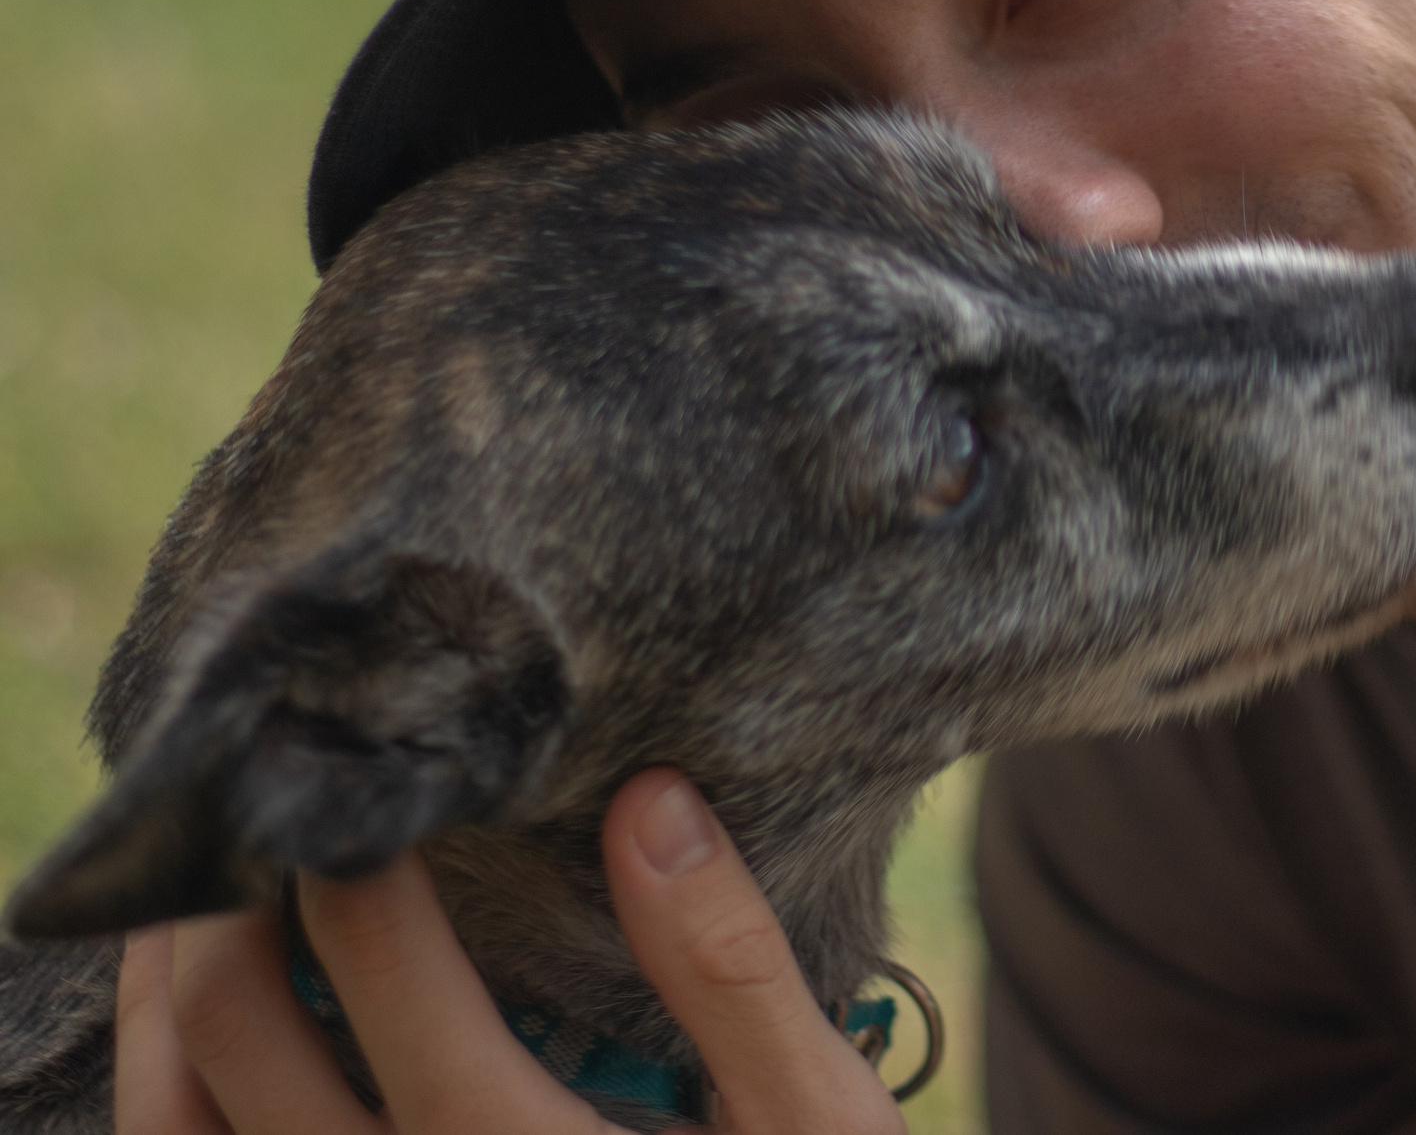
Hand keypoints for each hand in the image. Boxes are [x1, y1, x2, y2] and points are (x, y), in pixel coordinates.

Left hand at [115, 768, 906, 1134]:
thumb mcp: (815, 1122)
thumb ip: (735, 970)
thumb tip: (650, 798)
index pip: (383, 983)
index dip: (344, 857)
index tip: (360, 754)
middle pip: (236, 1044)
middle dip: (222, 900)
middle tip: (256, 793)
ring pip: (179, 1124)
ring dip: (164, 995)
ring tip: (199, 890)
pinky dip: (174, 1090)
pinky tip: (209, 1015)